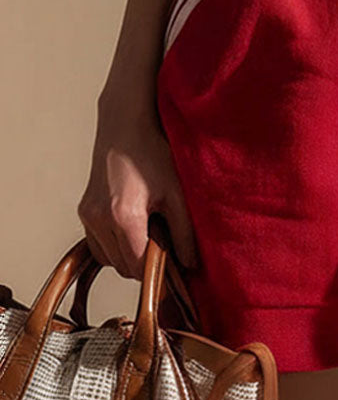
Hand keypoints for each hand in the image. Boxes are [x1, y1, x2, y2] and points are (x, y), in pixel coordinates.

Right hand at [77, 89, 197, 279]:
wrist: (125, 126)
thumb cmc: (153, 153)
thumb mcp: (176, 191)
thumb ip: (184, 231)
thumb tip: (190, 263)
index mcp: (124, 216)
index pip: (138, 266)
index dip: (159, 273)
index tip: (176, 271)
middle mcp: (99, 219)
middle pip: (123, 267)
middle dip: (145, 264)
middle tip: (167, 246)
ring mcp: (88, 216)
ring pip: (109, 259)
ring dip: (129, 256)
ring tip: (151, 232)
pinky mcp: (84, 211)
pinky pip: (99, 245)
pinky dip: (116, 245)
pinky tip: (134, 227)